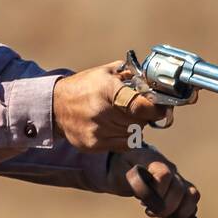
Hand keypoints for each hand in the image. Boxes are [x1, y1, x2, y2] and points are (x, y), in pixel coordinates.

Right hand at [52, 62, 171, 151]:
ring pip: (133, 134)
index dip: (156, 109)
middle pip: (139, 121)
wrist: (55, 106)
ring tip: (121, 116)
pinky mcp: (93, 144)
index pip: (140, 106)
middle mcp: (101, 112)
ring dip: (134, 126)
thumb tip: (155, 84)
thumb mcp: (106, 72)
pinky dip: (124, 136)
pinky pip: (122, 144)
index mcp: (107, 90)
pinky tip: (115, 126)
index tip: (162, 108)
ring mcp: (97, 130)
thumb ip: (131, 75)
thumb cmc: (84, 86)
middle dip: (144, 116)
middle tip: (137, 109)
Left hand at [104, 146, 199, 217]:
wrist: (125, 167)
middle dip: (165, 206)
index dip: (157, 191)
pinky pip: (191, 201)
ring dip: (178, 211)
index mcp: (154, 160)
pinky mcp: (181, 189)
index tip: (143, 202)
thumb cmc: (121, 168)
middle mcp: (170, 168)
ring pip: (191, 195)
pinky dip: (184, 214)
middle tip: (148, 212)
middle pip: (179, 189)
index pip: (164, 175)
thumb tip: (147, 194)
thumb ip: (133, 180)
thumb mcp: (119, 171)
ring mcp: (177, 178)